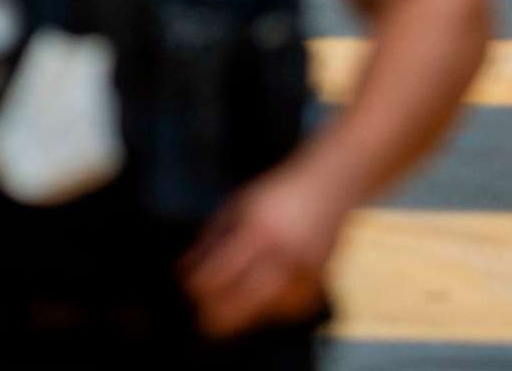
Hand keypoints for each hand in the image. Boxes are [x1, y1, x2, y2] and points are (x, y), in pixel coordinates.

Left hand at [179, 161, 352, 337]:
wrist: (328, 189)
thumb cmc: (274, 197)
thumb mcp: (235, 208)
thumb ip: (209, 240)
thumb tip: (183, 272)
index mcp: (257, 231)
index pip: (223, 270)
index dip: (202, 287)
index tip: (188, 291)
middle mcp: (284, 253)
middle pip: (249, 298)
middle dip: (223, 316)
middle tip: (204, 323)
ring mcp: (307, 270)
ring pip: (271, 308)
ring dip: (248, 313)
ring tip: (231, 307)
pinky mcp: (321, 281)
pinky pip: (292, 308)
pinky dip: (272, 310)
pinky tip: (260, 301)